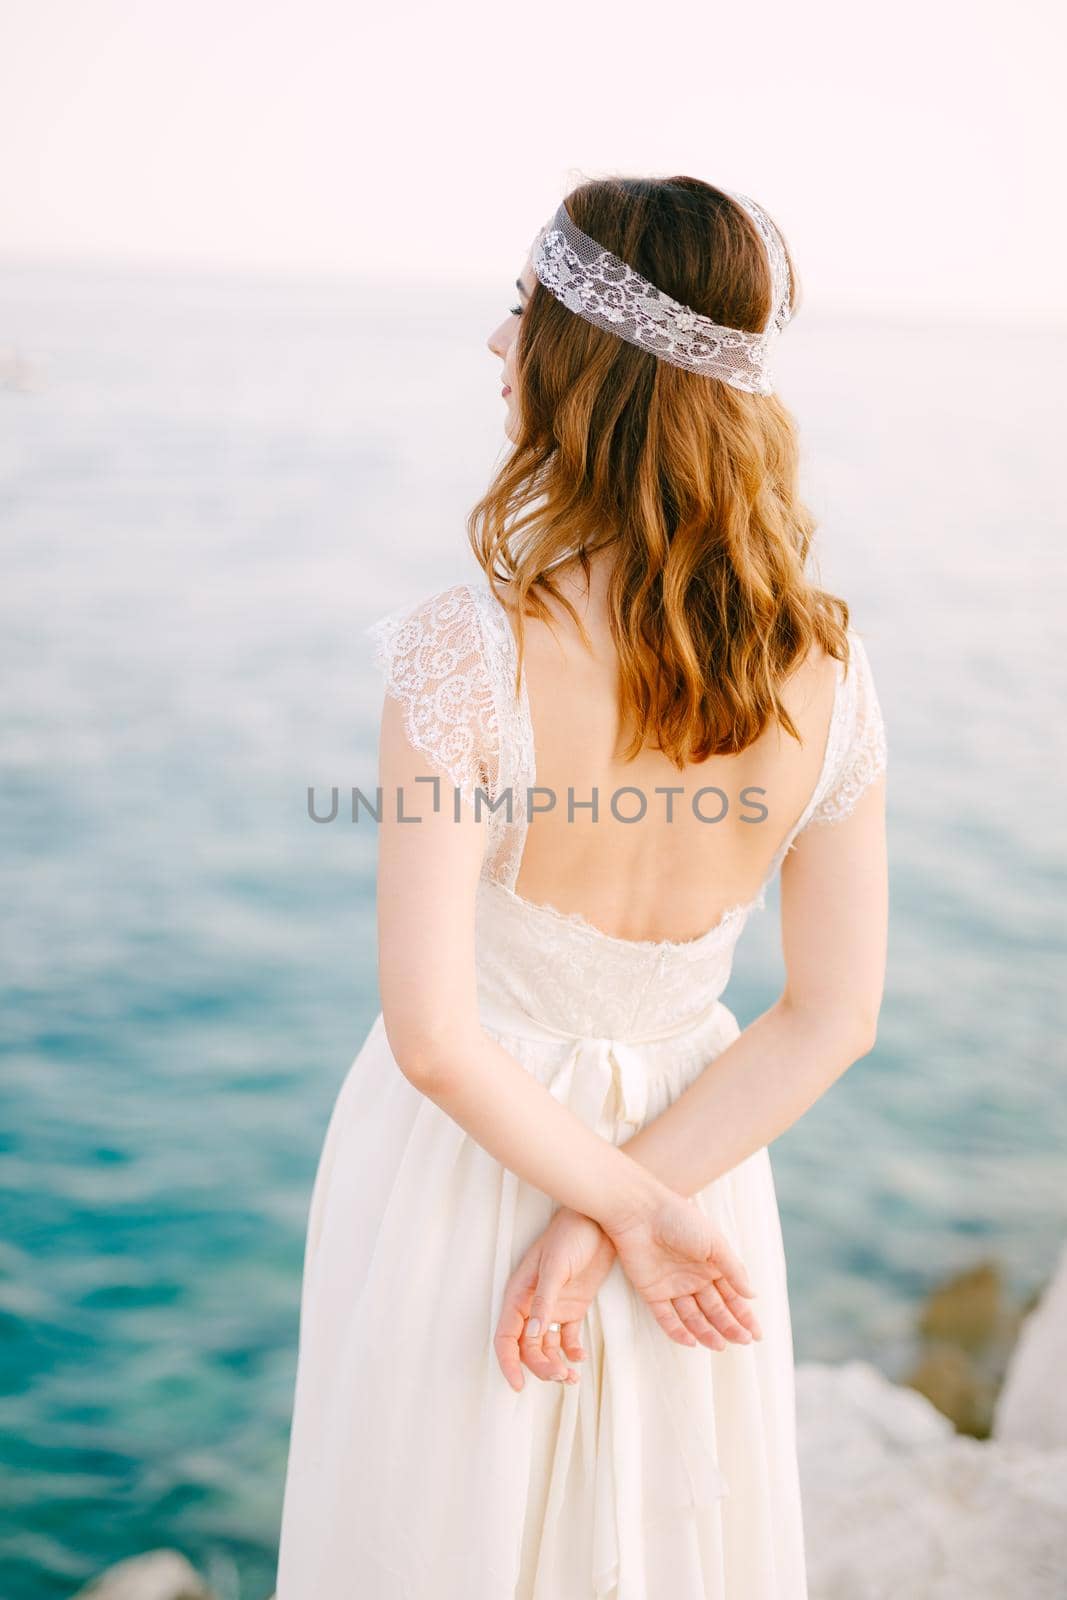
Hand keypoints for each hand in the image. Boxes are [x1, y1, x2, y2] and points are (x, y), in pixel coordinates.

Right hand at [493, 1206, 616, 1392]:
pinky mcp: (573, 1308)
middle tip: (562, 1377)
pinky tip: (581, 1358)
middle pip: (528, 1349)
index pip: (506, 1337)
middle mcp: (532, 1306)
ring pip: (547, 1348)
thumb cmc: (570, 1236)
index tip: (518, 1385)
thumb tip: (533, 1334)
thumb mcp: (555, 1266)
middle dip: (541, 1367)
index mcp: (519, 1295)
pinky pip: (567, 1339)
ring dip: (556, 1365)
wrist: (600, 1222)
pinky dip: (572, 1353)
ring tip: (573, 1376)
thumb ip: (545, 1300)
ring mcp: (553, 1308)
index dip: (508, 1363)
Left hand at [606, 1191, 762, 1350]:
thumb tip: (753, 1295)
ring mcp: (673, 1286)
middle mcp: (694, 1278)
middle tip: (743, 1342)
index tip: (757, 1334)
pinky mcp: (652, 1292)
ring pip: (693, 1317)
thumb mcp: (714, 1243)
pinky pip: (666, 1318)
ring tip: (721, 1346)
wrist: (640, 1212)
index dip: (744, 1315)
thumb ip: (733, 1270)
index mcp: (711, 1265)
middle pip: (715, 1309)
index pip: (732, 1296)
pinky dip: (678, 1332)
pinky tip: (692, 1342)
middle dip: (730, 1326)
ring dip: (707, 1332)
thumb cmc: (680, 1220)